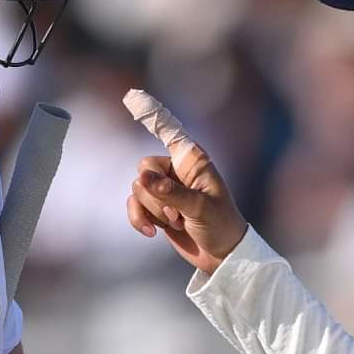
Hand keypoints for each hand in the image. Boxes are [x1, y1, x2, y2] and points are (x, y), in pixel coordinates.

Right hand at [122, 90, 249, 274]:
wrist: (221, 256)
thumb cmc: (222, 226)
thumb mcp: (201, 208)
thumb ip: (171, 193)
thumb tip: (140, 179)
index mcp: (193, 160)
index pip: (169, 131)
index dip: (152, 115)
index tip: (132, 97)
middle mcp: (176, 170)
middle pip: (144, 168)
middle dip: (156, 195)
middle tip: (180, 213)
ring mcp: (164, 189)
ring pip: (137, 189)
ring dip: (153, 211)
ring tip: (177, 222)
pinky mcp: (156, 207)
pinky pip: (134, 205)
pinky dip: (139, 219)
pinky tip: (151, 233)